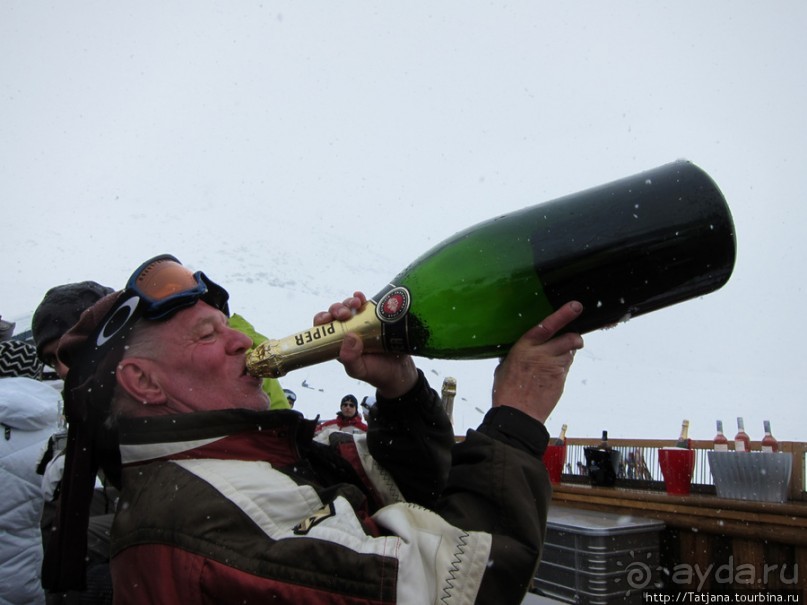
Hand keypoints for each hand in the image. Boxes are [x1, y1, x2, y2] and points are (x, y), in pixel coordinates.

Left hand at [313, 291, 418, 398]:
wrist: (400, 371)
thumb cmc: (376, 372)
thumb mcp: (360, 370)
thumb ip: (350, 359)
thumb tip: (349, 337)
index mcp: (338, 342)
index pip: (324, 327)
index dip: (322, 319)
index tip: (328, 318)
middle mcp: (348, 330)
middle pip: (336, 313)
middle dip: (337, 309)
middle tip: (345, 313)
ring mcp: (362, 322)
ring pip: (350, 306)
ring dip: (350, 302)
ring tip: (357, 304)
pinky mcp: (376, 317)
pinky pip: (367, 304)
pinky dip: (361, 298)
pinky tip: (361, 297)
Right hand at [491, 301, 583, 422]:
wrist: (517, 415)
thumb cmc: (506, 392)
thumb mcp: (504, 367)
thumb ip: (516, 354)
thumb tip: (521, 350)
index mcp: (524, 347)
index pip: (547, 326)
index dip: (563, 315)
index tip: (575, 307)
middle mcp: (541, 354)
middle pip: (569, 339)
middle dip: (575, 338)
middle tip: (575, 340)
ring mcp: (553, 367)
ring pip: (570, 353)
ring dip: (567, 354)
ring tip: (555, 362)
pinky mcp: (560, 380)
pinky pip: (566, 368)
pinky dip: (562, 368)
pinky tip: (551, 376)